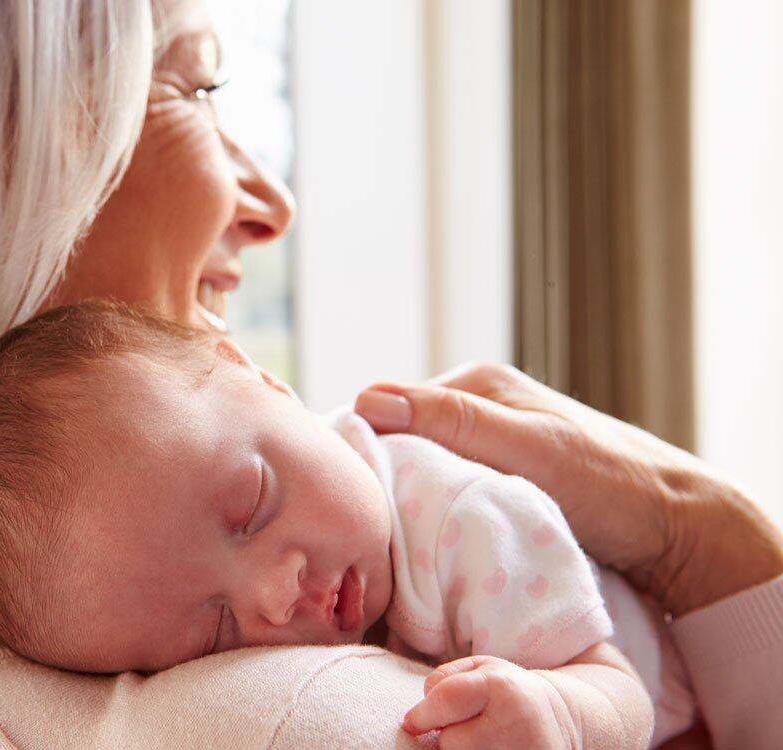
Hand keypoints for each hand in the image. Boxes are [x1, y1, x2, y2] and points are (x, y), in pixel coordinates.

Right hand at [356, 363, 782, 615]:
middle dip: (381, 478)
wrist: (676, 526)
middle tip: (367, 528)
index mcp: (476, 383)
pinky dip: (431, 511)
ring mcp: (487, 442)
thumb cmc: (609, 484)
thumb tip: (368, 397)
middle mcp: (476, 406)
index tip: (349, 498)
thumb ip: (454, 420)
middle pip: (400, 441)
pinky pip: (443, 490)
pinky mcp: (497, 477)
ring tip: (392, 537)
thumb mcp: (528, 447)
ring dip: (405, 499)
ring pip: (419, 469)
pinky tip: (426, 537)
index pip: (388, 408)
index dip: (362, 449)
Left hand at [403, 655, 576, 748]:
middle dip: (448, 737)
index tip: (411, 722)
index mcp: (500, 686)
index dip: (422, 714)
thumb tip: (415, 718)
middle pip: (451, 742)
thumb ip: (443, 680)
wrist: (557, 718)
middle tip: (466, 728)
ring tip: (480, 741)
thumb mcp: (479, 668)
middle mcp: (515, 722)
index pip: (447, 700)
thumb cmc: (506, 691)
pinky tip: (491, 749)